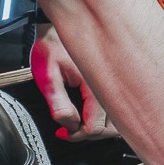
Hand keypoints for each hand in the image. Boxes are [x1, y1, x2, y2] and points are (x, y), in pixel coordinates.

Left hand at [32, 25, 117, 140]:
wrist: (59, 30)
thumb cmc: (52, 47)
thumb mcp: (47, 74)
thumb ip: (57, 101)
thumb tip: (67, 123)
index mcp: (94, 86)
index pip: (94, 127)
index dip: (77, 134)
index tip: (64, 132)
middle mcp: (109, 87)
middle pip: (109, 129)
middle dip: (88, 134)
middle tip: (70, 130)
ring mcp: (114, 86)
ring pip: (117, 123)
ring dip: (99, 128)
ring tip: (80, 123)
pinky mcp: (114, 84)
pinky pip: (117, 112)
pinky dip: (105, 119)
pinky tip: (91, 115)